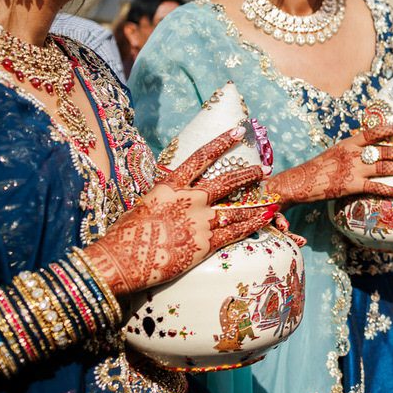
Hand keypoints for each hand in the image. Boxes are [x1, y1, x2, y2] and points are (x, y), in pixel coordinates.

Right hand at [86, 127, 275, 294]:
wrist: (119, 261)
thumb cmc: (125, 236)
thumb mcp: (143, 207)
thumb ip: (164, 200)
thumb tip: (170, 199)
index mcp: (171, 186)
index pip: (200, 157)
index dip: (221, 143)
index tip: (237, 131)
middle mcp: (189, 200)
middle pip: (227, 182)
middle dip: (248, 175)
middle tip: (265, 170)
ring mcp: (199, 221)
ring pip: (237, 208)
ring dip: (257, 203)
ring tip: (273, 198)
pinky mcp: (205, 243)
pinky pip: (236, 231)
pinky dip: (253, 224)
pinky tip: (266, 218)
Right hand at [268, 119, 392, 203]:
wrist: (300, 181)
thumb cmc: (317, 168)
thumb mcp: (334, 153)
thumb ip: (351, 151)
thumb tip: (367, 150)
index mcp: (348, 143)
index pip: (374, 132)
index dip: (392, 129)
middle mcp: (353, 154)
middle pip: (385, 151)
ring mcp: (353, 169)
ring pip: (385, 167)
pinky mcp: (352, 186)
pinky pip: (377, 188)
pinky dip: (392, 191)